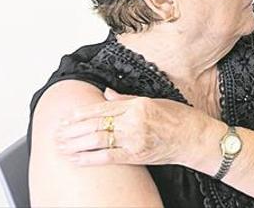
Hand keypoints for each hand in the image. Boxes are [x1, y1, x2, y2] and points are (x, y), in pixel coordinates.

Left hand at [55, 88, 205, 166]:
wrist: (196, 139)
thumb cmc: (180, 118)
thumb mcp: (155, 101)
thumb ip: (128, 99)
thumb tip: (107, 94)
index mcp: (138, 105)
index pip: (102, 108)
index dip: (80, 113)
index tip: (66, 117)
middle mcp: (134, 121)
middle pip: (95, 124)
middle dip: (72, 130)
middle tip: (57, 133)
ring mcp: (135, 139)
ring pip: (97, 140)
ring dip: (75, 144)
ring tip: (61, 146)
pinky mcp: (136, 156)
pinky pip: (107, 157)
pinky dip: (88, 158)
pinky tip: (76, 159)